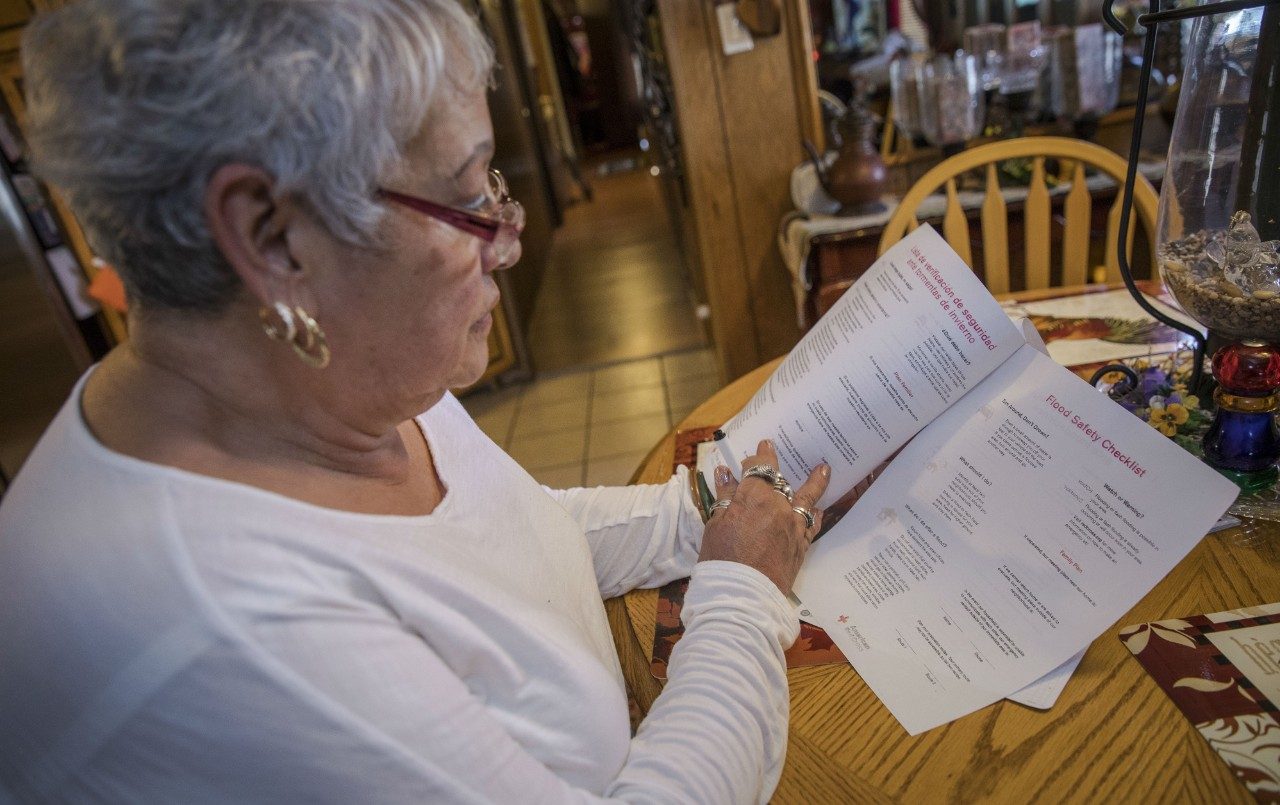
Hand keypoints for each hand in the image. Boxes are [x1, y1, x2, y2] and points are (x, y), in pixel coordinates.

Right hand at [698, 440, 829, 594]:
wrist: (743, 597)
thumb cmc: (722, 560)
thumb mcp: (715, 525)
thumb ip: (725, 497)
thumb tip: (726, 474)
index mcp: (755, 497)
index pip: (759, 467)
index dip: (759, 455)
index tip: (761, 446)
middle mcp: (779, 506)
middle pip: (781, 480)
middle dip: (776, 467)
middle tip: (774, 451)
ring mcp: (794, 526)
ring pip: (808, 497)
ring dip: (815, 482)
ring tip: (824, 469)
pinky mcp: (802, 545)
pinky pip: (813, 523)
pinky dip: (816, 513)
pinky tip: (819, 509)